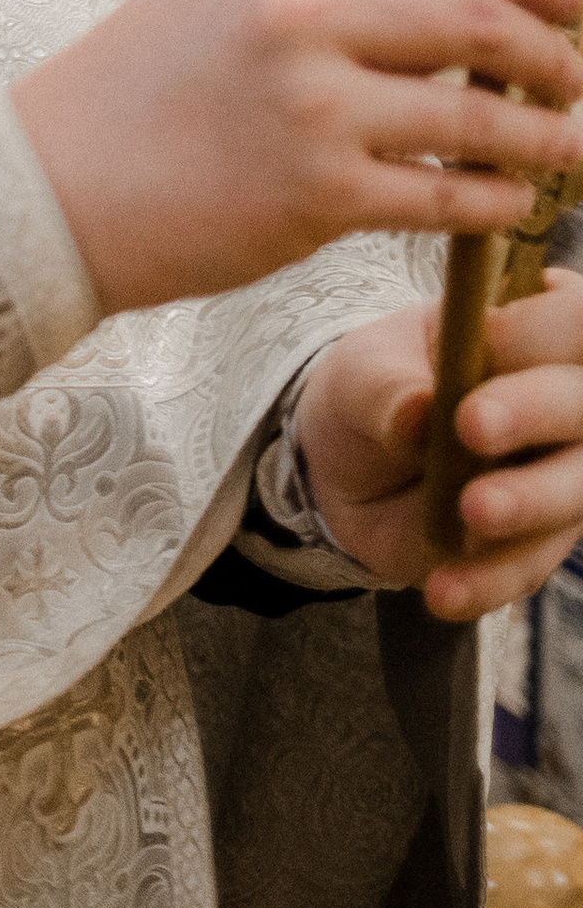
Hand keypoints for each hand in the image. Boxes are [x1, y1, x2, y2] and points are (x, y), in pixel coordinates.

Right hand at [10, 0, 582, 315]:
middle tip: (581, 78)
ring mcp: (309, 105)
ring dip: (546, 135)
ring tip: (570, 148)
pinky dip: (495, 199)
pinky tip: (508, 201)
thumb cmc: (136, 90)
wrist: (46, 188)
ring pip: (479, 115)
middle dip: (557, 54)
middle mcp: (296, 11)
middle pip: (481, 19)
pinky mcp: (316, 196)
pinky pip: (445, 196)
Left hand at [292, 278, 582, 622]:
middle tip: (472, 426)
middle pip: (582, 405)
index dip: (540, 332)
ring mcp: (561, 476)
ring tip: (470, 512)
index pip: (571, 320)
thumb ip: (388, 389)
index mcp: (533, 330)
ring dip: (529, 501)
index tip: (490, 340)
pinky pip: (529, 566)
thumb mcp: (362, 373)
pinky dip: (488, 578)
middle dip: (535, 411)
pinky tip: (443, 587)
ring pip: (577, 490)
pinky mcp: (538, 543)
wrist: (348, 468)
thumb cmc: (375, 389)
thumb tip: (418, 413)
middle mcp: (565, 403)